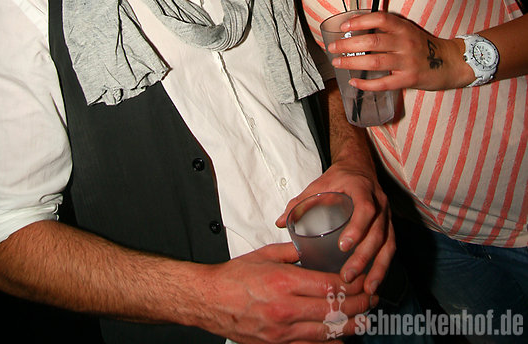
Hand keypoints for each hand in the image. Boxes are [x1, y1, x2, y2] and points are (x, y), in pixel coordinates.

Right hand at [198, 243, 375, 343]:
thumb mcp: (265, 254)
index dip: (353, 286)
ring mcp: (283, 332)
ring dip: (351, 327)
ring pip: (328, 334)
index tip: (364, 281)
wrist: (210, 301)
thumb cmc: (234, 277)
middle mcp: (287, 309)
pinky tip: (343, 338)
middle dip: (360, 305)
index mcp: (285, 282)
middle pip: (334, 311)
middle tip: (372, 299)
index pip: (330, 286)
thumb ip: (292, 252)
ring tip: (366, 319)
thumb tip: (311, 248)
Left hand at [275, 162, 393, 296]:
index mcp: (362, 189)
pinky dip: (384, 266)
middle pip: (378, 232)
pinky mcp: (389, 225)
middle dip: (364, 257)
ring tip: (367, 289)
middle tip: (348, 276)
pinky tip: (374, 282)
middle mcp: (379, 202)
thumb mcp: (320, 184)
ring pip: (388, 244)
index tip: (343, 246)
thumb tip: (280, 222)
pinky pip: (390, 248)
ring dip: (378, 268)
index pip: (365, 209)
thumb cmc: (339, 177)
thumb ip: (300, 202)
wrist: (360, 165)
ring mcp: (387, 215)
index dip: (357, 228)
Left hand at [328, 11, 470, 90]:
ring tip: (337, 62)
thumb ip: (387, 30)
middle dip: (348, 44)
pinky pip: (383, 83)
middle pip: (372, 42)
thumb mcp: (407, 31)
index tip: (344, 25)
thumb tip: (356, 29)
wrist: (449, 62)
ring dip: (352, 62)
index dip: (360, 21)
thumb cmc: (422, 46)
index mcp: (404, 28)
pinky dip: (366, 84)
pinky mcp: (408, 79)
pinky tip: (353, 81)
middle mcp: (405, 43)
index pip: (380, 19)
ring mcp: (407, 62)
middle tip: (333, 47)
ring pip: (374, 62)